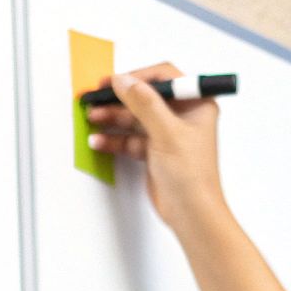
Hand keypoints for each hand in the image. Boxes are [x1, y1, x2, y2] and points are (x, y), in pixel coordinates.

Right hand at [86, 62, 225, 229]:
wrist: (192, 214)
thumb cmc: (192, 176)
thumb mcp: (167, 133)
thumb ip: (143, 103)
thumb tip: (123, 81)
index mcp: (196, 104)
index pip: (164, 78)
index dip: (138, 77)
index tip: (114, 81)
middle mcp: (183, 116)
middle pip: (145, 97)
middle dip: (119, 99)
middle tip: (96, 99)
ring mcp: (168, 134)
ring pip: (135, 118)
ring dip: (113, 118)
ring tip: (93, 118)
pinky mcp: (155, 151)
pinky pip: (131, 139)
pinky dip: (115, 139)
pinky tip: (99, 140)